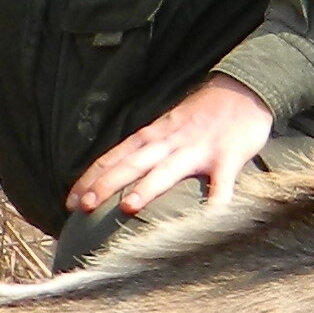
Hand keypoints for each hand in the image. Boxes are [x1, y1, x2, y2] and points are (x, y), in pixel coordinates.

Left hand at [65, 75, 273, 224]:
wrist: (243, 90)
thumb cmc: (202, 115)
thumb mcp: (166, 127)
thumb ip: (146, 150)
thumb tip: (118, 176)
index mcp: (153, 136)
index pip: (114, 157)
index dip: (90, 178)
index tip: (70, 202)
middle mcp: (169, 141)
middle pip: (131, 163)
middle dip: (106, 184)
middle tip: (84, 207)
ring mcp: (198, 149)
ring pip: (167, 170)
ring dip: (147, 188)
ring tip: (127, 207)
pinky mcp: (227, 157)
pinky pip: (221, 184)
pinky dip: (216, 202)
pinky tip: (209, 222)